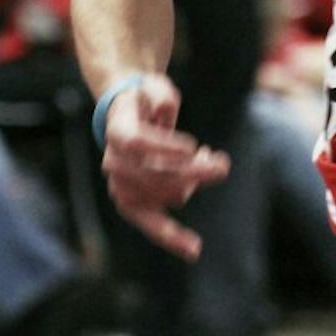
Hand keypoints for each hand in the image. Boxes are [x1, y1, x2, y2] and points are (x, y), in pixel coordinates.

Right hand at [100, 73, 229, 259]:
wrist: (128, 120)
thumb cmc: (146, 101)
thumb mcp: (153, 86)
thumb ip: (159, 93)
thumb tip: (166, 110)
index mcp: (117, 132)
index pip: (137, 143)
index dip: (165, 146)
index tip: (195, 146)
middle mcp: (114, 162)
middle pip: (158, 174)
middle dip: (196, 170)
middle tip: (221, 162)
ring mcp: (122, 186)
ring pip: (167, 194)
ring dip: (195, 184)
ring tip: (212, 162)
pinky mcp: (133, 204)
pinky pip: (152, 224)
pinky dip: (172, 236)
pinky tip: (193, 249)